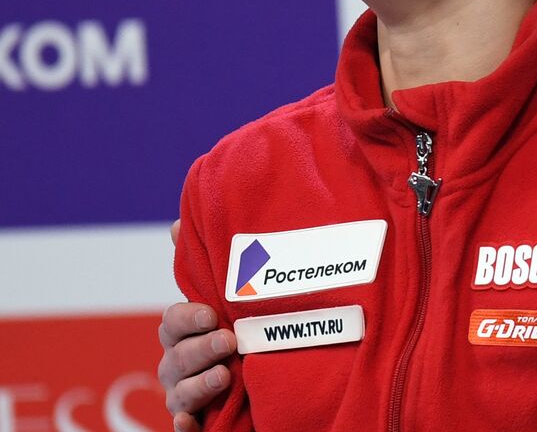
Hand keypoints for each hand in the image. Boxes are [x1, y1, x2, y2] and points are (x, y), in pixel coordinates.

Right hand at [160, 220, 233, 430]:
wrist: (263, 373)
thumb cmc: (240, 325)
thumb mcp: (229, 294)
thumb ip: (206, 264)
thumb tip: (177, 224)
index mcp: (185, 331)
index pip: (173, 322)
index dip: (187, 318)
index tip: (212, 314)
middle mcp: (179, 363)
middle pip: (175, 358)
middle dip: (199, 349)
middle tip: (228, 342)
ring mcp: (185, 393)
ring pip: (178, 393)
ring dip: (197, 385)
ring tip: (225, 375)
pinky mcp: (198, 419)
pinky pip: (183, 426)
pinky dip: (184, 425)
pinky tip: (191, 423)